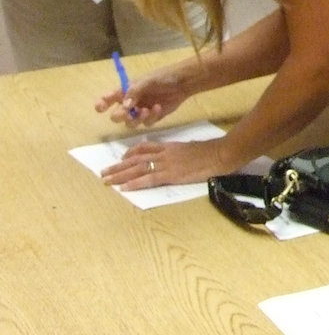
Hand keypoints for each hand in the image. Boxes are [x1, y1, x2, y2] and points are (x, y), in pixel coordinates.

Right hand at [95, 65, 191, 127]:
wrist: (183, 83)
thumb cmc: (163, 77)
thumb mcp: (147, 81)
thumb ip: (134, 92)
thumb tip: (125, 105)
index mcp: (125, 91)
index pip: (107, 99)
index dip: (101, 105)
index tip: (101, 108)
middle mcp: (130, 103)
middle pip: (116, 116)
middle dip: (120, 116)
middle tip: (128, 113)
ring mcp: (140, 112)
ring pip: (130, 123)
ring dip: (137, 119)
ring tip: (147, 110)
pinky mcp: (152, 118)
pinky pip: (146, 124)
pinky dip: (151, 117)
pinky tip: (158, 108)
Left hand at [101, 137, 230, 190]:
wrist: (220, 153)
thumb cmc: (211, 151)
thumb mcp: (191, 147)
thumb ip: (179, 151)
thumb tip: (175, 156)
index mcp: (169, 146)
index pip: (145, 148)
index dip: (130, 153)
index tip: (121, 158)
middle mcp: (164, 154)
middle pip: (136, 159)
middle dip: (118, 166)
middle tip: (104, 172)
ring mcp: (167, 164)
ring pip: (138, 168)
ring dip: (120, 175)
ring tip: (106, 180)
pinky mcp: (171, 175)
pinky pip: (149, 179)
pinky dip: (135, 183)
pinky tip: (123, 188)